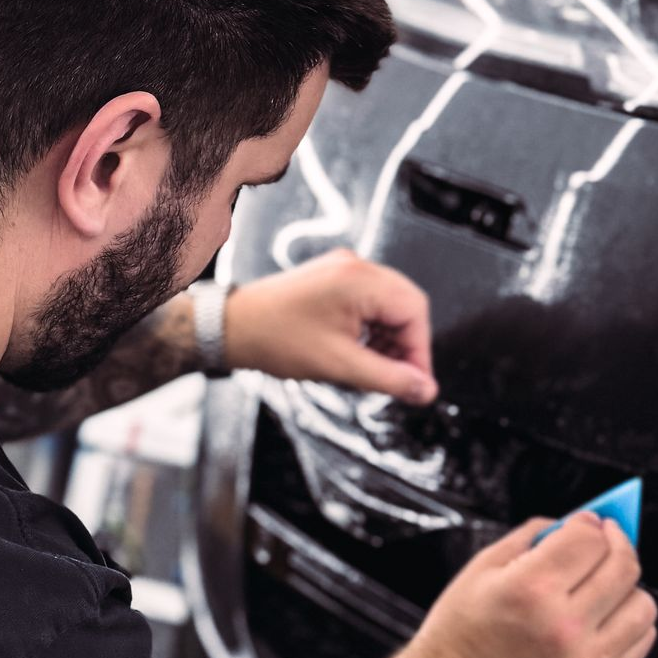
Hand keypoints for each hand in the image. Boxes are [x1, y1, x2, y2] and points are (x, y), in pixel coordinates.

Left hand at [223, 249, 436, 404]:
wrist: (232, 327)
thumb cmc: (275, 339)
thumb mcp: (339, 366)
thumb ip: (388, 379)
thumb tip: (425, 390)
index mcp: (359, 280)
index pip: (415, 311)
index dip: (420, 350)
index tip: (416, 382)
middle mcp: (355, 267)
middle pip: (405, 305)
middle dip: (406, 344)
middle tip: (399, 378)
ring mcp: (343, 270)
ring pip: (388, 305)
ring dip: (389, 338)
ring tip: (373, 368)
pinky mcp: (333, 279)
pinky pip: (369, 302)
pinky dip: (372, 328)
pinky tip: (359, 352)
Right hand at [405, 513, 657, 657]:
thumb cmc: (461, 635)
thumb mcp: (480, 570)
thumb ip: (530, 537)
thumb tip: (572, 523)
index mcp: (529, 589)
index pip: (589, 537)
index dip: (589, 522)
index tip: (584, 522)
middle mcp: (562, 625)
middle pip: (623, 566)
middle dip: (616, 542)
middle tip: (604, 540)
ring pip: (642, 604)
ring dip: (627, 586)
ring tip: (603, 585)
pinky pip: (641, 640)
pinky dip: (629, 621)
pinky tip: (606, 615)